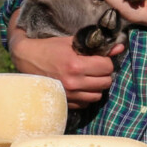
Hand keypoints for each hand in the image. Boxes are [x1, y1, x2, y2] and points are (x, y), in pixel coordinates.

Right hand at [9, 32, 123, 108]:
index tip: (100, 58)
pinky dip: (87, 96)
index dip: (106, 61)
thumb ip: (96, 46)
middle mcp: (74, 82)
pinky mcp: (65, 102)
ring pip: (98, 95)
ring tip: (89, 77)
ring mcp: (69, 94)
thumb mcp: (72, 42)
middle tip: (96, 67)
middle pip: (106, 82)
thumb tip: (120, 48)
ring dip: (97, 86)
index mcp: (75, 65)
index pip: (107, 67)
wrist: (26, 59)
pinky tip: (81, 86)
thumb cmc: (49, 48)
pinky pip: (87, 104)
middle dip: (104, 73)